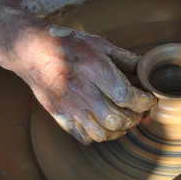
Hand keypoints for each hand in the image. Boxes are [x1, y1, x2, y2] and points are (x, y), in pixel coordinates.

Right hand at [9, 25, 155, 143]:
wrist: (31, 50)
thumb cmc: (66, 43)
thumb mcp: (98, 44)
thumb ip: (123, 57)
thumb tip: (143, 68)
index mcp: (94, 70)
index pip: (126, 97)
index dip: (143, 102)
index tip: (149, 100)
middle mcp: (82, 91)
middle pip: (116, 119)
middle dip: (135, 119)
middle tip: (140, 112)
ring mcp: (69, 106)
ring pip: (101, 133)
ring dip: (119, 131)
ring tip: (125, 122)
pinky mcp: (59, 115)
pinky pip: (82, 136)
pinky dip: (98, 136)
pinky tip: (104, 126)